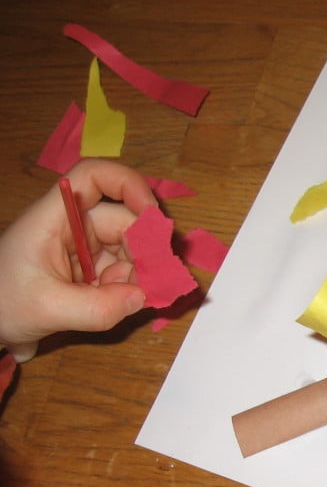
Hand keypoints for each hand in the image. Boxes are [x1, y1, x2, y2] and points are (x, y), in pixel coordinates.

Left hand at [0, 159, 156, 360]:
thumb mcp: (47, 310)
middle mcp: (74, 226)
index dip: (128, 184)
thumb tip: (142, 297)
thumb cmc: (3, 305)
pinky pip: (126, 270)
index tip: (152, 215)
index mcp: (55, 219)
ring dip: (139, 274)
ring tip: (124, 301)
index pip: (93, 177)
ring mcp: (86, 248)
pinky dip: (132, 287)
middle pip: (124, 219)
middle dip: (144, 249)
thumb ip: (98, 308)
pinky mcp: (93, 269)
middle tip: (152, 282)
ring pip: (131, 248)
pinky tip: (120, 304)